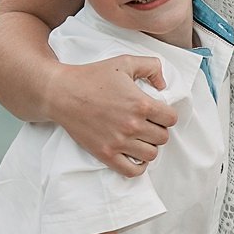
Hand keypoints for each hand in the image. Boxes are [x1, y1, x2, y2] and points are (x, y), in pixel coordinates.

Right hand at [52, 55, 176, 175]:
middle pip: (163, 137)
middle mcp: (132, 125)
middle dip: (158, 129)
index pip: (171, 119)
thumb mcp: (124, 62)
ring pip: (151, 154)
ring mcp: (119, 142)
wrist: (61, 93)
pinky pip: (132, 171)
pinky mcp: (105, 154)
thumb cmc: (91, 76)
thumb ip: (151, 66)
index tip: (158, 113)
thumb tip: (163, 84)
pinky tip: (133, 154)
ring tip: (140, 137)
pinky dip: (137, 166)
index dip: (167, 115)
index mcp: (140, 104)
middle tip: (147, 124)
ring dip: (148, 146)